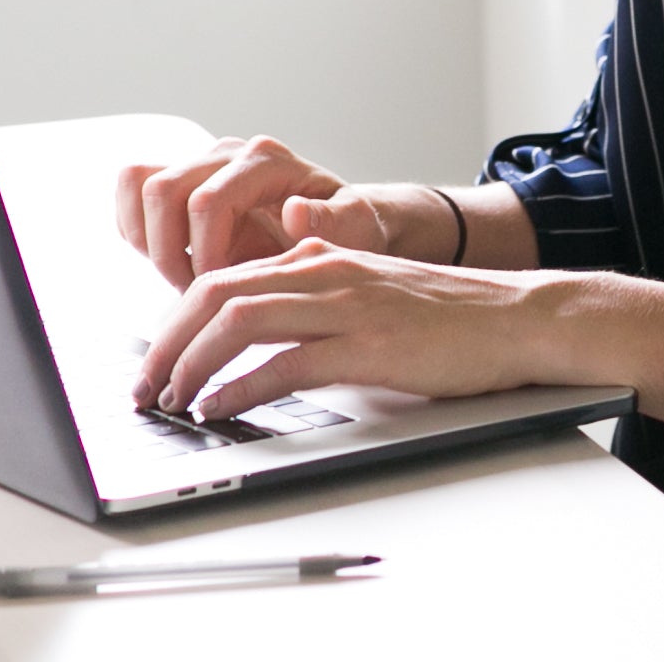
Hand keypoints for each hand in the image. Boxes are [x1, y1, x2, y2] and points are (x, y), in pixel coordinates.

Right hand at [112, 135, 402, 288]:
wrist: (337, 221)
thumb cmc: (346, 226)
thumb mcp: (358, 228)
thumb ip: (335, 221)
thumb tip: (294, 211)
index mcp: (267, 161)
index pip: (207, 201)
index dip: (204, 253)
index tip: (220, 288)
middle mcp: (228, 154)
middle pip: (162, 189)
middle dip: (170, 253)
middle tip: (197, 292)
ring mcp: (201, 165)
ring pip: (139, 184)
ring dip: (150, 243)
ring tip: (186, 279)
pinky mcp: (182, 184)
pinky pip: (133, 196)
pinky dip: (140, 235)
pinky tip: (176, 264)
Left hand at [135, 240, 567, 420]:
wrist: (517, 316)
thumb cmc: (447, 315)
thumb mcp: (368, 292)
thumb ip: (316, 298)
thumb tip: (258, 329)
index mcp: (320, 254)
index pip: (222, 277)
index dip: (176, 320)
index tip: (156, 360)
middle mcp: (325, 270)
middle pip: (215, 293)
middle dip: (168, 342)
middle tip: (146, 386)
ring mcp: (346, 305)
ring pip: (240, 320)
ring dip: (192, 363)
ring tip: (172, 399)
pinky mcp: (368, 345)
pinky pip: (286, 363)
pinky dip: (241, 388)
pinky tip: (220, 409)